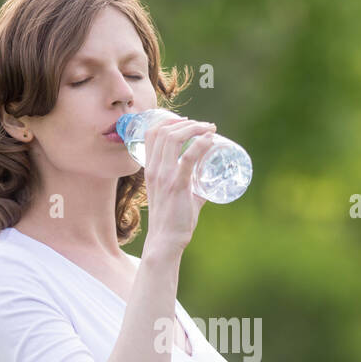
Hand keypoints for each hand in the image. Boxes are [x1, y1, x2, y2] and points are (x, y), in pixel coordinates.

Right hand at [142, 117, 216, 254]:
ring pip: (173, 138)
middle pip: (164, 131)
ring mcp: (164, 176)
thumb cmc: (173, 220)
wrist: (165, 240)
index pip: (152, 133)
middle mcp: (154, 169)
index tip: (187, 122)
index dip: (169, 121)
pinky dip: (200, 144)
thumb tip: (210, 181)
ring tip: (210, 129)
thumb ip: (193, 186)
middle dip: (187, 123)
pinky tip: (210, 140)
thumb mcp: (178, 195)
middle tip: (205, 126)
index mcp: (150, 169)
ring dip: (194, 128)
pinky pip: (188, 157)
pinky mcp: (177, 185)